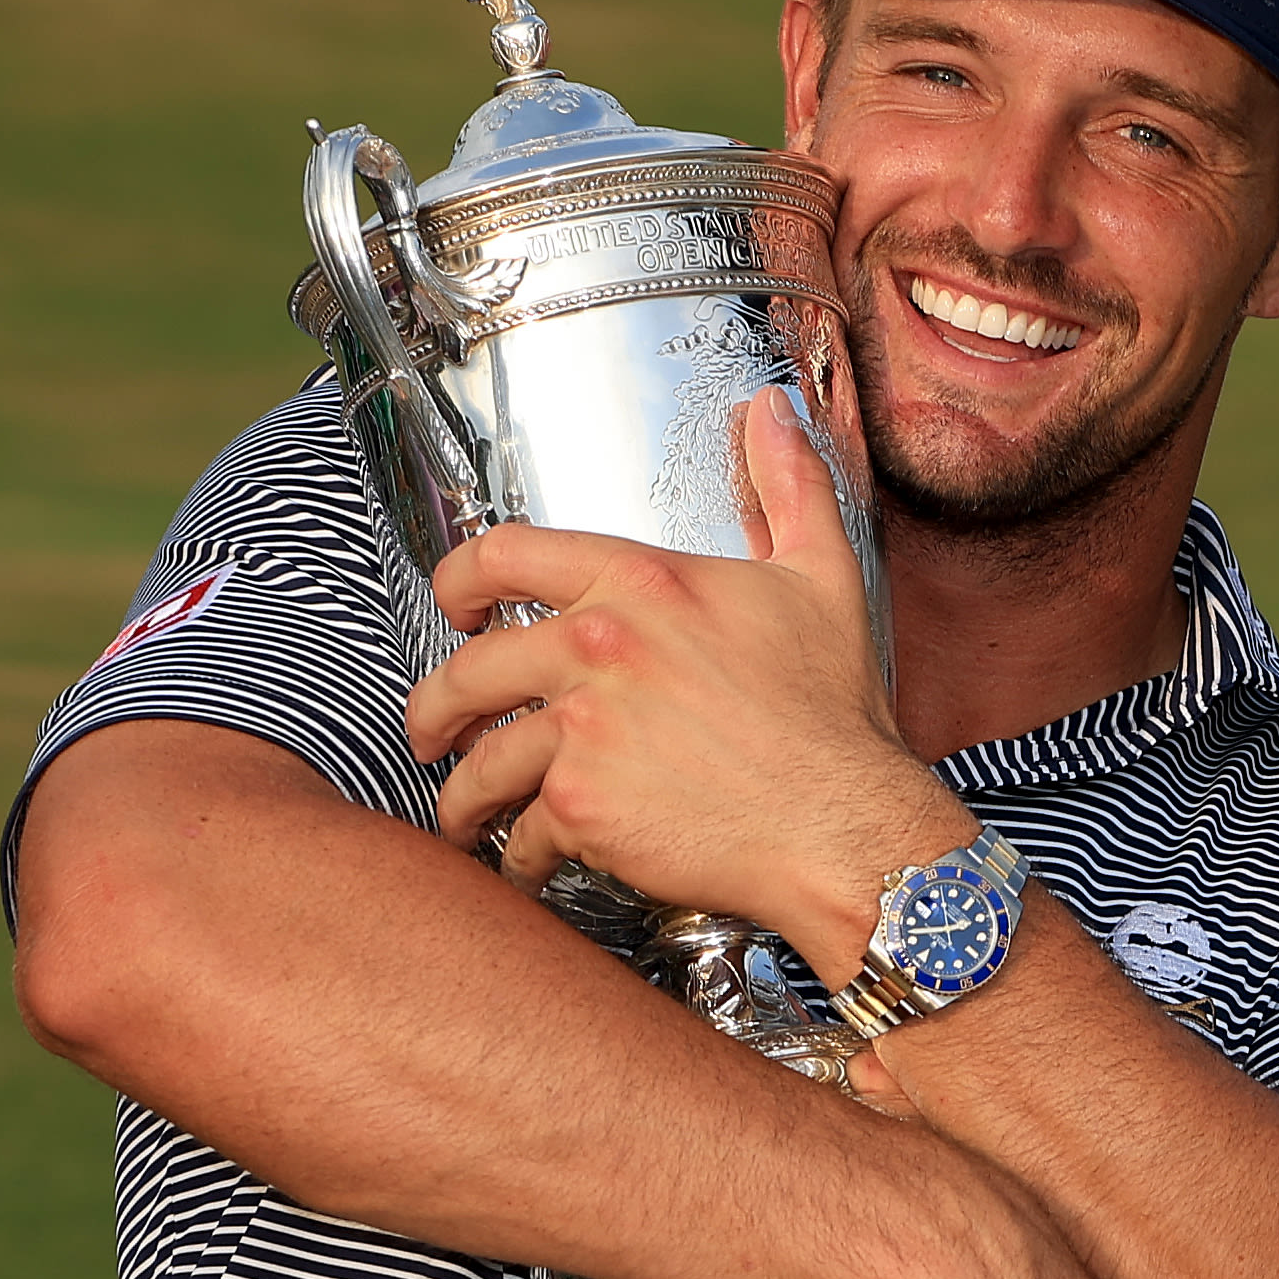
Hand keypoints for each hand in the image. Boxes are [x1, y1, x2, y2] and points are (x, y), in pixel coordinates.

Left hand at [397, 389, 970, 976]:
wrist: (845, 825)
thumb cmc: (835, 711)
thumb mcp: (821, 576)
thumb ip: (788, 486)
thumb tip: (772, 410)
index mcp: (639, 582)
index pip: (505, 555)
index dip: (460, 579)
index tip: (452, 605)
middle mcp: (597, 646)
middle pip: (468, 670)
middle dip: (435, 709)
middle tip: (432, 733)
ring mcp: (583, 729)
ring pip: (481, 763)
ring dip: (462, 796)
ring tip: (463, 817)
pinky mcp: (583, 806)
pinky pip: (520, 834)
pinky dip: (517, 858)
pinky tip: (524, 867)